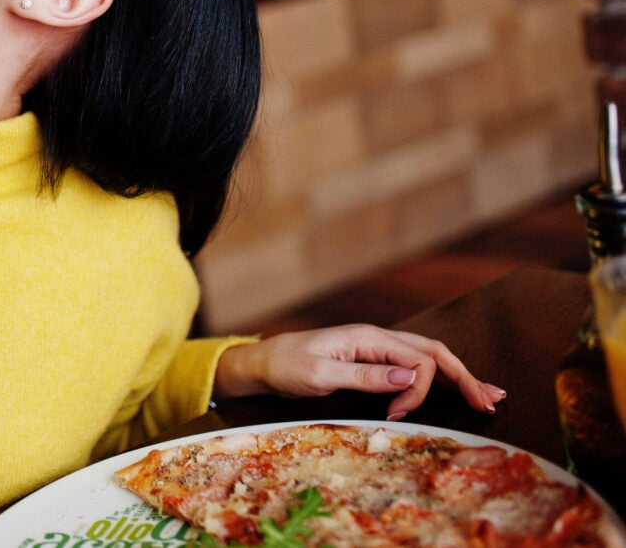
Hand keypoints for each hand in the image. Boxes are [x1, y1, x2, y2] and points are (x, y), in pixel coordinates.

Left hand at [212, 324, 507, 420]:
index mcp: (368, 338)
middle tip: (491, 403)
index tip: (398, 416)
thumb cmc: (286, 365)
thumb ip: (365, 375)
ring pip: (428, 357)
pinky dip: (438, 377)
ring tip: (487, 396)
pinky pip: (412, 365)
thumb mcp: (321, 373)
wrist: (263, 362)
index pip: (417, 359)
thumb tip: (410, 377)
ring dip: (458, 376)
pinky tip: (454, 387)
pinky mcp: (371, 361)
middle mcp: (377, 338)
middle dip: (464, 376)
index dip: (420, 390)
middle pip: (434, 352)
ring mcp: (375, 349)